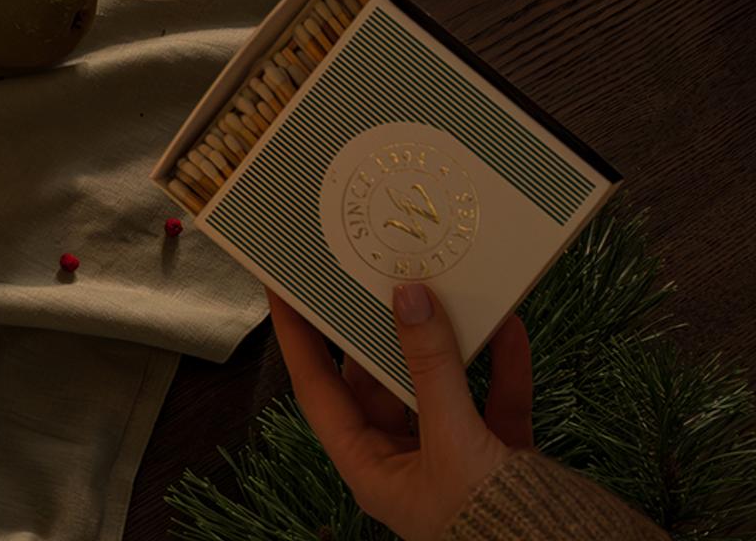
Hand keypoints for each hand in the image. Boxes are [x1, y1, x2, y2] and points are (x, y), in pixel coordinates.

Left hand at [269, 286, 533, 540]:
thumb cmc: (495, 528)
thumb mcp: (455, 443)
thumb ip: (432, 368)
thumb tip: (408, 297)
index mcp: (373, 470)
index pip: (318, 390)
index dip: (299, 339)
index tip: (282, 288)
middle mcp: (407, 463)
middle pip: (380, 380)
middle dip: (380, 329)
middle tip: (369, 274)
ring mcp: (456, 460)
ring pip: (440, 385)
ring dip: (448, 342)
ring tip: (441, 286)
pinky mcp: (504, 458)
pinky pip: (493, 400)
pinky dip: (501, 365)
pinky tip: (508, 326)